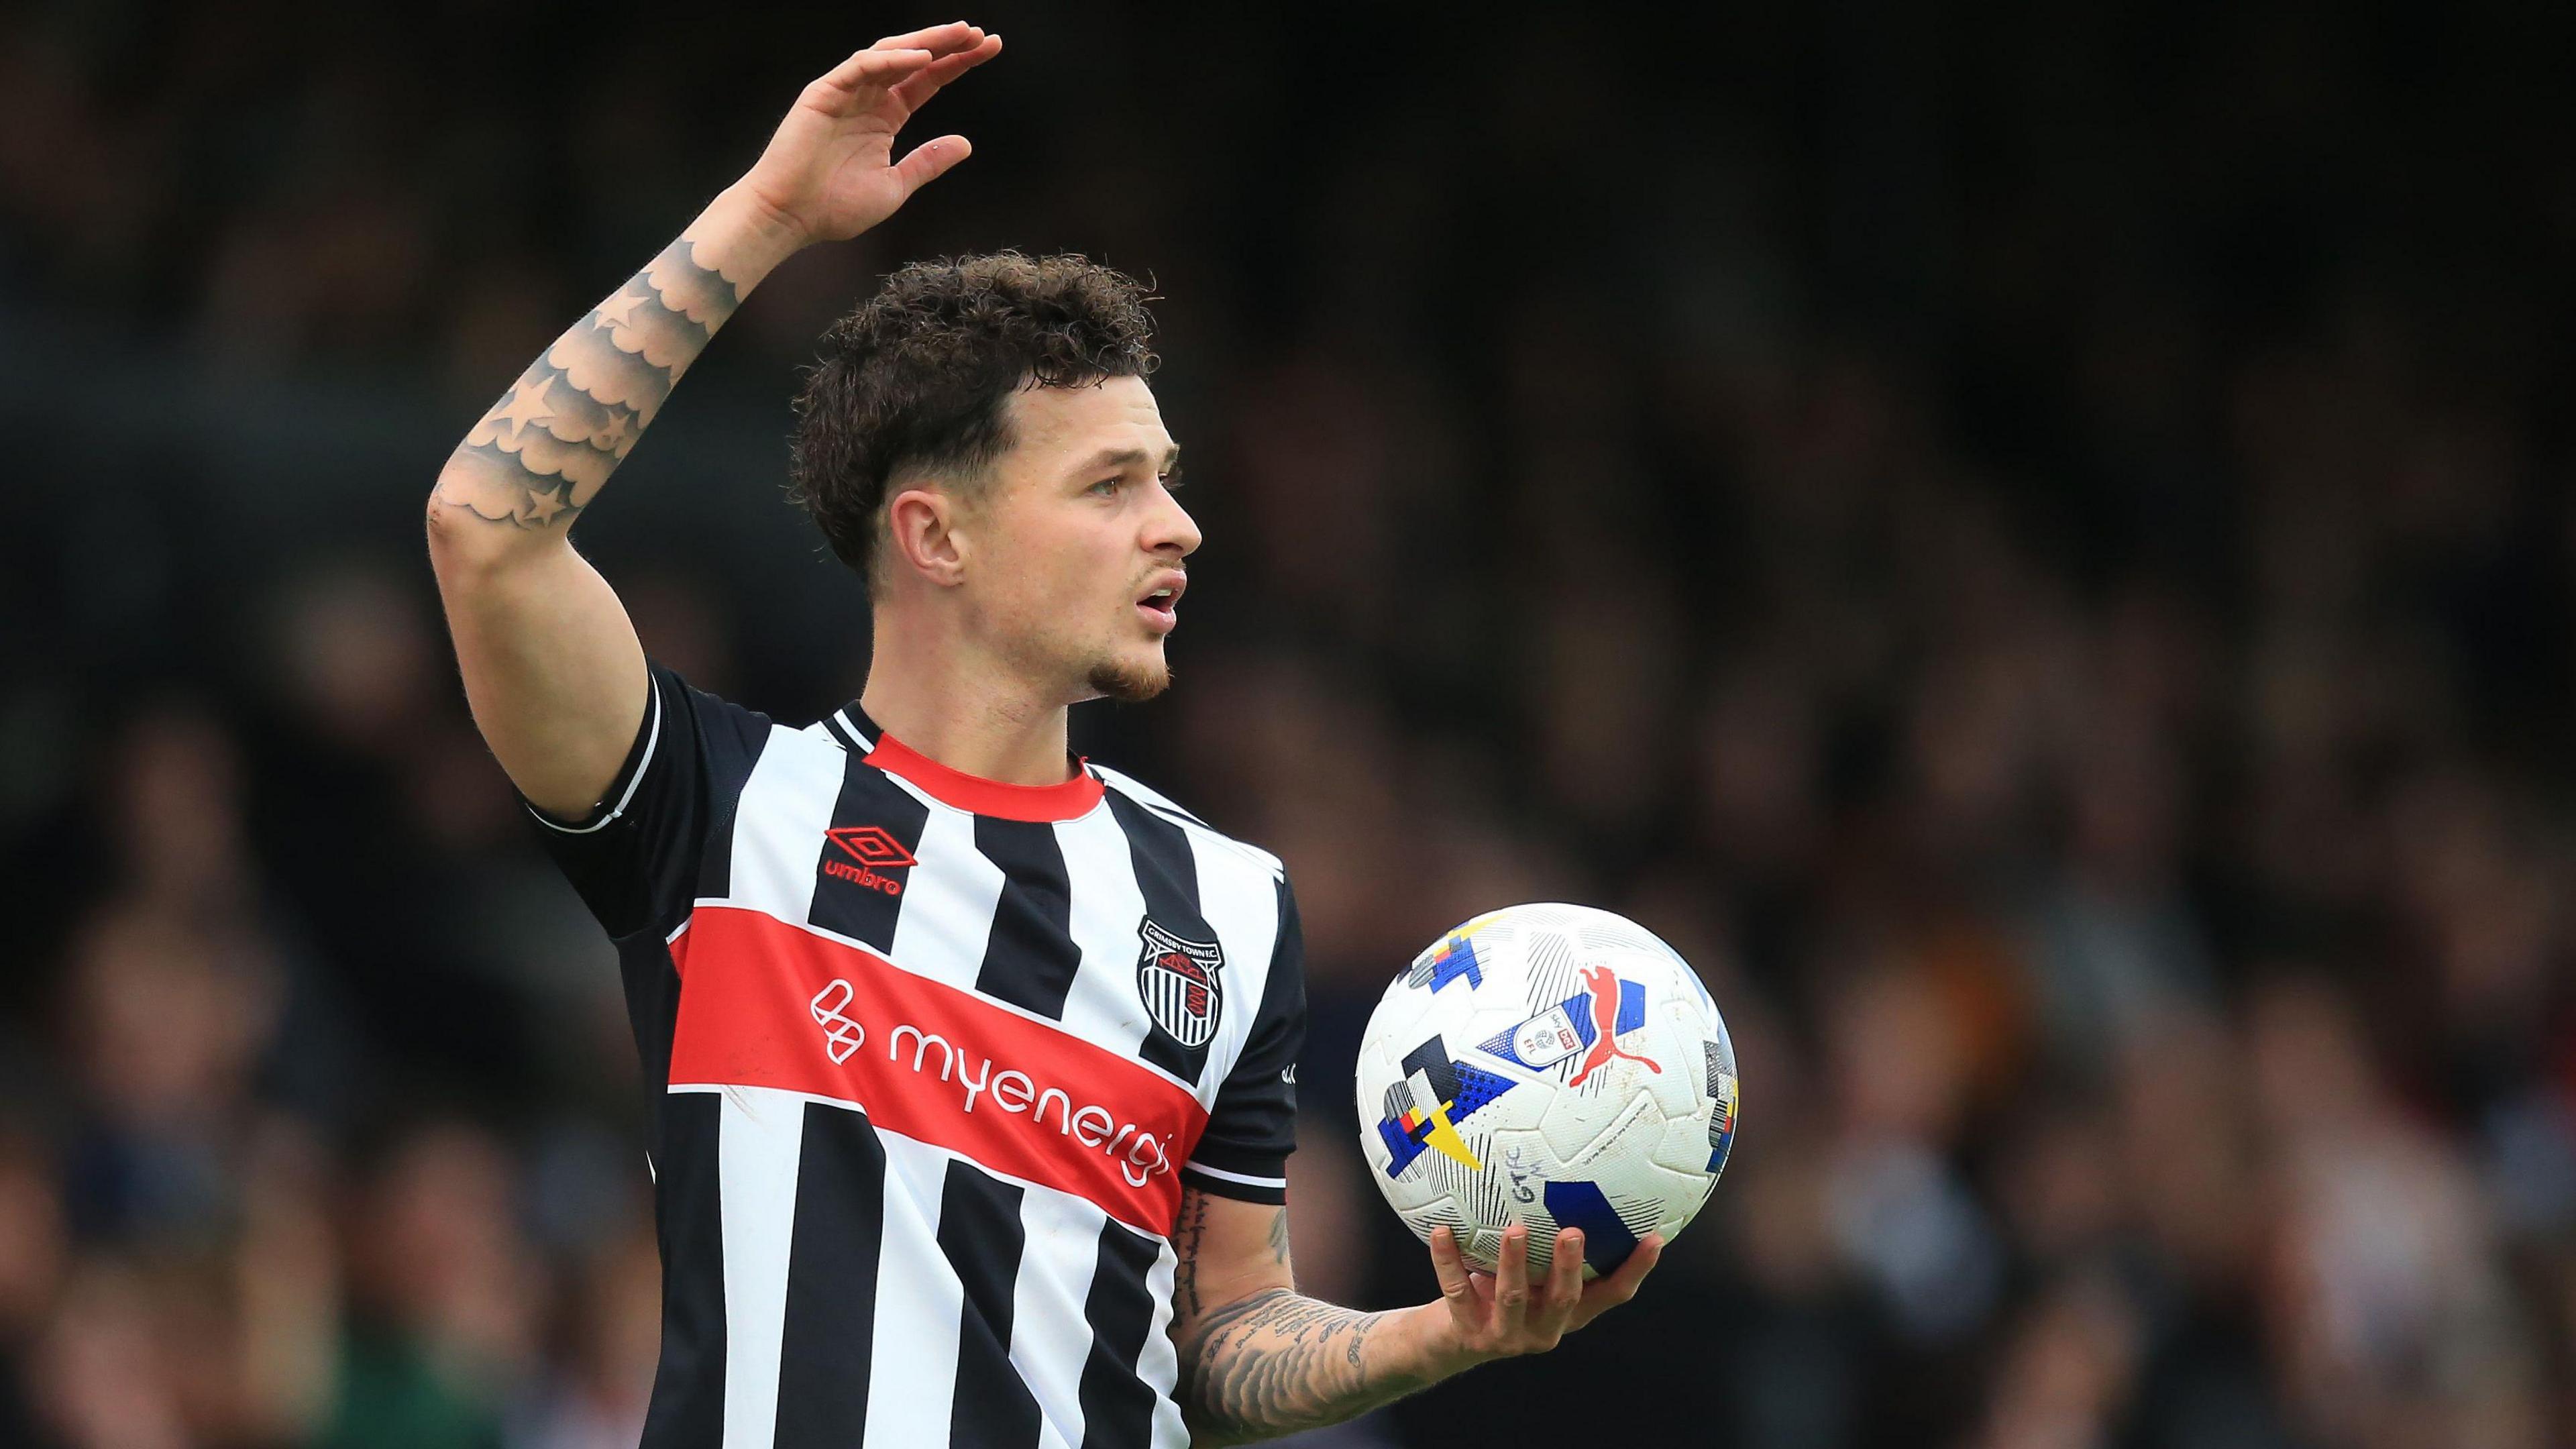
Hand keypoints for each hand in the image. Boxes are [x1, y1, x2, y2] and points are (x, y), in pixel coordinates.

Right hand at [735, 22, 1002, 246]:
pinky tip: (922, 58)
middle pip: (913, 61)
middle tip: (981, 34)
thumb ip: (928, 162)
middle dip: (948, 45)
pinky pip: (861, 67)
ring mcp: (845, 92)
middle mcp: (867, 99)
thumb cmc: (834, 207)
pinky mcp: (824, 93)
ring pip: (889, 55)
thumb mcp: (896, 186)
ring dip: (925, 42)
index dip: (957, 64)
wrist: (790, 218)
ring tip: (960, 35)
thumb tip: (966, 144)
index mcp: (885, 117)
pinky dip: (892, 61)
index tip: (990, 49)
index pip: (927, 81)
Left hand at [1421, 1222, 1662, 1367]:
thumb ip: (1553, 1245)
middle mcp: (1544, 1329)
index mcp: (1568, 1313)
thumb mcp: (1535, 1276)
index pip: (1611, 1295)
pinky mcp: (1469, 1332)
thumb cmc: (1501, 1293)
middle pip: (1564, 1299)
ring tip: (1514, 1229)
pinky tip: (1442, 1231)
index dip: (1635, 1270)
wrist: (1450, 1340)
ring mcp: (1506, 1335)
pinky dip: (1448, 1260)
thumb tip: (1574, 1179)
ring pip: (1513, 1298)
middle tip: (1574, 1232)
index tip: (1654, 1237)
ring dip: (1514, 1263)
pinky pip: (1457, 1290)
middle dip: (1570, 1267)